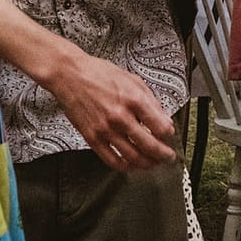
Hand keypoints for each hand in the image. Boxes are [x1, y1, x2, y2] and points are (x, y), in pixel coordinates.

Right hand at [39, 50, 176, 170]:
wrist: (70, 75)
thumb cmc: (100, 73)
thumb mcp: (133, 79)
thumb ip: (151, 101)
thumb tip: (164, 120)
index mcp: (134, 99)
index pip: (160, 127)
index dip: (169, 134)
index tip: (170, 136)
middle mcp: (120, 116)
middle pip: (149, 146)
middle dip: (163, 155)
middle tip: (168, 157)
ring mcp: (105, 129)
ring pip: (132, 157)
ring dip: (147, 164)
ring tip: (153, 163)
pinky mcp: (92, 138)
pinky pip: (112, 160)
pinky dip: (125, 167)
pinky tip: (132, 165)